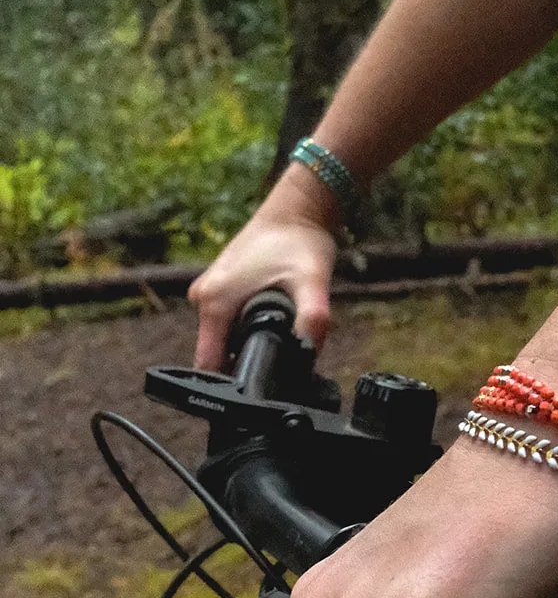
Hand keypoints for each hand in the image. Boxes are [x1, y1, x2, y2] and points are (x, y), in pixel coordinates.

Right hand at [189, 168, 339, 369]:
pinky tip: (272, 320)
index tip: (256, 389)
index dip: (230, 383)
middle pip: (217, 353)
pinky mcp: (220, 286)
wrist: (297, 209)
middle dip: (244, 362)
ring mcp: (210, 290)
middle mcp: (203, 297)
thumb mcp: (312, 282)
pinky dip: (247, 326)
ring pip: (224, 337)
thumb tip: (309, 354)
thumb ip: (313, 320)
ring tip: (279, 339)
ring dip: (247, 343)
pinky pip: (228, 320)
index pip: (208, 364)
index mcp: (214, 302)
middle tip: (279, 361)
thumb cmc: (300, 241)